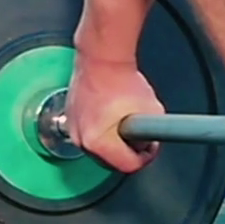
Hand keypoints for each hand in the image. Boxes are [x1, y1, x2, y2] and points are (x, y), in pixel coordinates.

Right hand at [65, 55, 165, 172]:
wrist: (102, 58)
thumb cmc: (122, 80)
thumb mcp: (152, 111)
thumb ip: (154, 133)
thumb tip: (150, 142)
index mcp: (98, 142)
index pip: (128, 166)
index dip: (146, 157)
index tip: (152, 147)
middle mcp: (80, 139)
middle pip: (111, 161)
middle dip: (129, 150)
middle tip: (142, 135)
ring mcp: (72, 129)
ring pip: (100, 149)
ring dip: (116, 141)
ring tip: (127, 121)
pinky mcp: (70, 118)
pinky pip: (90, 133)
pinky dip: (103, 129)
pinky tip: (113, 114)